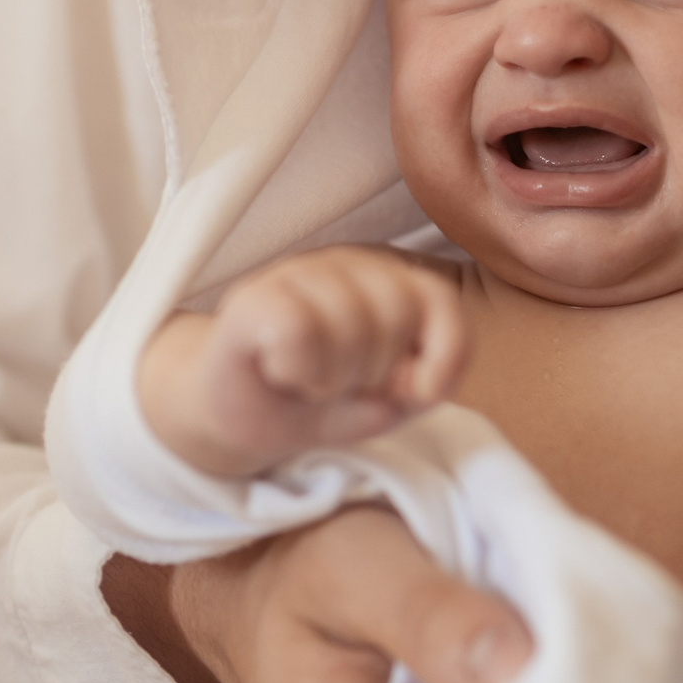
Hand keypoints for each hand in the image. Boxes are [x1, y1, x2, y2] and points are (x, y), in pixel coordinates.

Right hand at [140, 246, 468, 478]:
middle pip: (396, 311)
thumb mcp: (386, 404)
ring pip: (349, 322)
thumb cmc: (320, 399)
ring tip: (310, 382)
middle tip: (344, 387)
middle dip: (378, 372)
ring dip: (334, 377)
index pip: (439, 300)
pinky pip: (297, 329)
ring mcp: (296, 274)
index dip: (443, 354)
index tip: (416, 393)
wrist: (239, 416)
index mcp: (389, 281)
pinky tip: (283, 373)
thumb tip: (418, 383)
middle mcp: (347, 266)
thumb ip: (419, 391)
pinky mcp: (251, 299)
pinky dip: (297, 369)